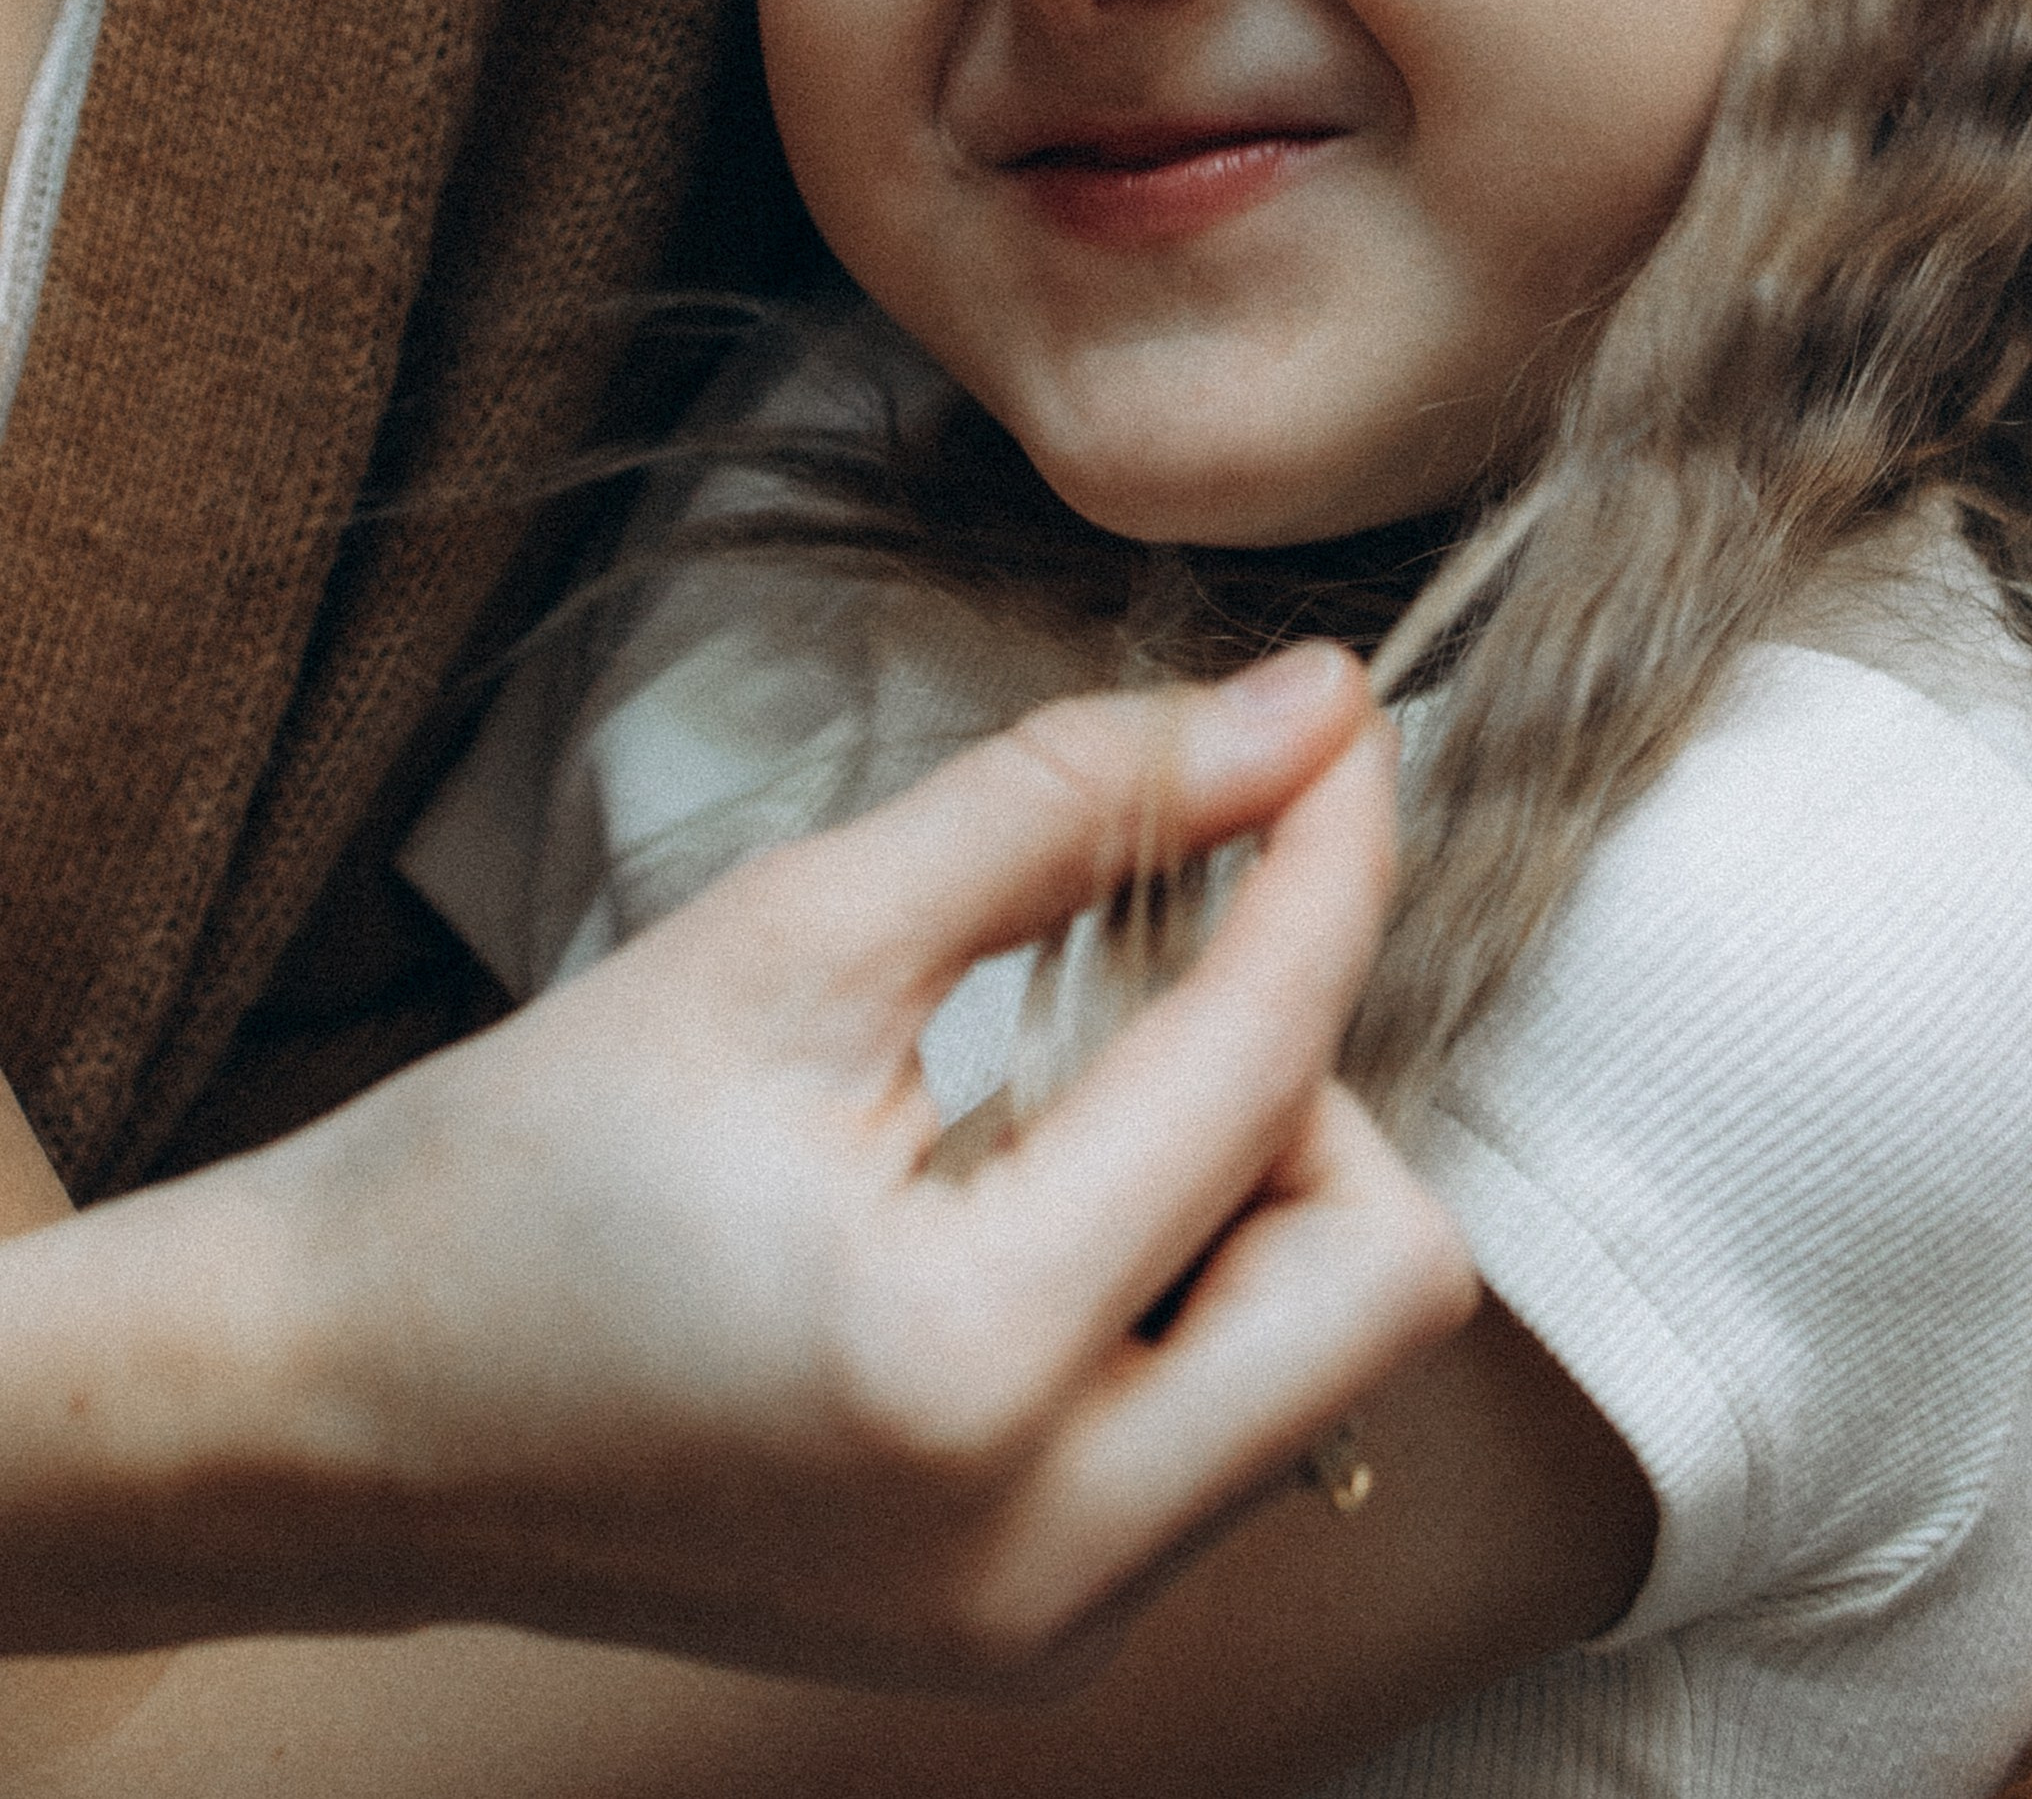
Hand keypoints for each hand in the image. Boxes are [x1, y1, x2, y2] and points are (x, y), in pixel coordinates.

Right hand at [0, 644, 1471, 1680]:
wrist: (339, 1406)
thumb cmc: (524, 1160)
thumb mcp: (793, 934)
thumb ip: (1068, 806)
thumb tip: (1300, 707)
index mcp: (969, 1366)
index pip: (1267, 1067)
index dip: (1326, 860)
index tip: (1338, 726)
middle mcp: (1047, 1549)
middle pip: (1385, 1273)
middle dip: (1315, 1082)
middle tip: (1156, 975)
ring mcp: (1049, 1622)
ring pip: (1330, 1360)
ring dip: (1259, 1182)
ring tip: (1069, 1088)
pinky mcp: (1034, 1631)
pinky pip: (1229, 1429)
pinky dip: (1194, 1282)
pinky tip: (1043, 1200)